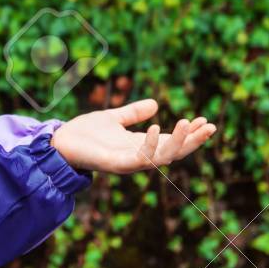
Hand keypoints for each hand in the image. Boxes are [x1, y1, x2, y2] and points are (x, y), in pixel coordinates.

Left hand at [50, 98, 215, 174]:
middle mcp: (138, 156)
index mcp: (140, 146)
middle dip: (193, 141)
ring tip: (190, 123)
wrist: (59, 142)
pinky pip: (139, 158)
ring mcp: (128, 162)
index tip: (205, 121)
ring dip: (178, 142)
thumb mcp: (113, 118)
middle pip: (174, 152)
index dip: (190, 134)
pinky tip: (157, 127)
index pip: (172, 142)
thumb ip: (132, 113)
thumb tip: (155, 104)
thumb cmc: (84, 133)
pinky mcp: (116, 164)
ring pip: (162, 158)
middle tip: (209, 126)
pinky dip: (150, 145)